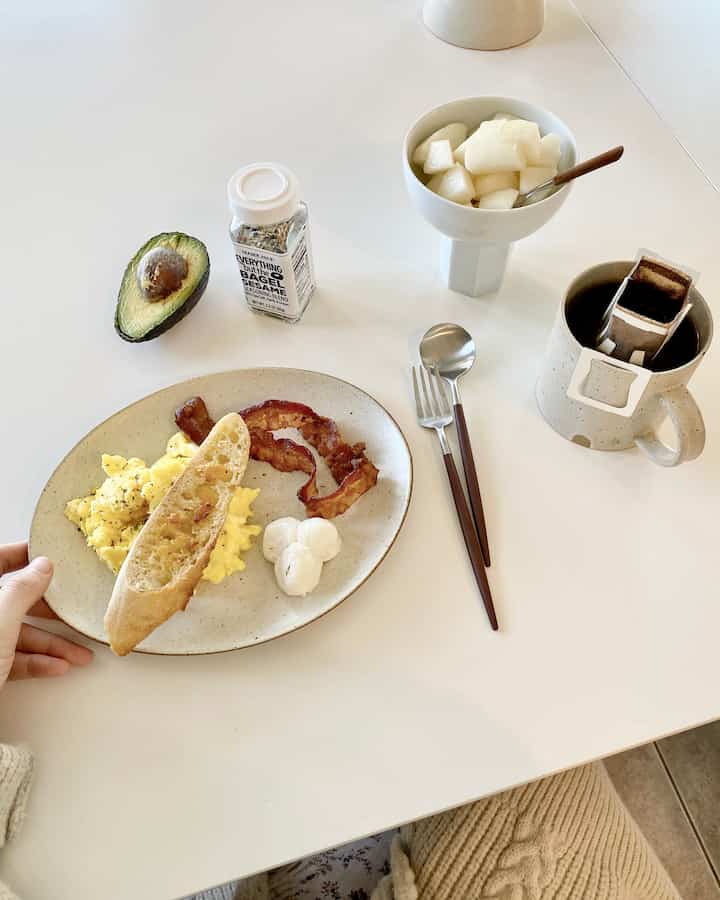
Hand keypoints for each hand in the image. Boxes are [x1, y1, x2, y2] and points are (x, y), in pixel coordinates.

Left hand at [0, 543, 92, 685]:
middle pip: (12, 599)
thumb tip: (42, 566)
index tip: (49, 554)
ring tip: (78, 652)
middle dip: (47, 608)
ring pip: (17, 633)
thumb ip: (22, 588)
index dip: (21, 555)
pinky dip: (36, 662)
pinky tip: (58, 666)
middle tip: (70, 606)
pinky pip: (12, 658)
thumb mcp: (0, 619)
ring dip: (51, 643)